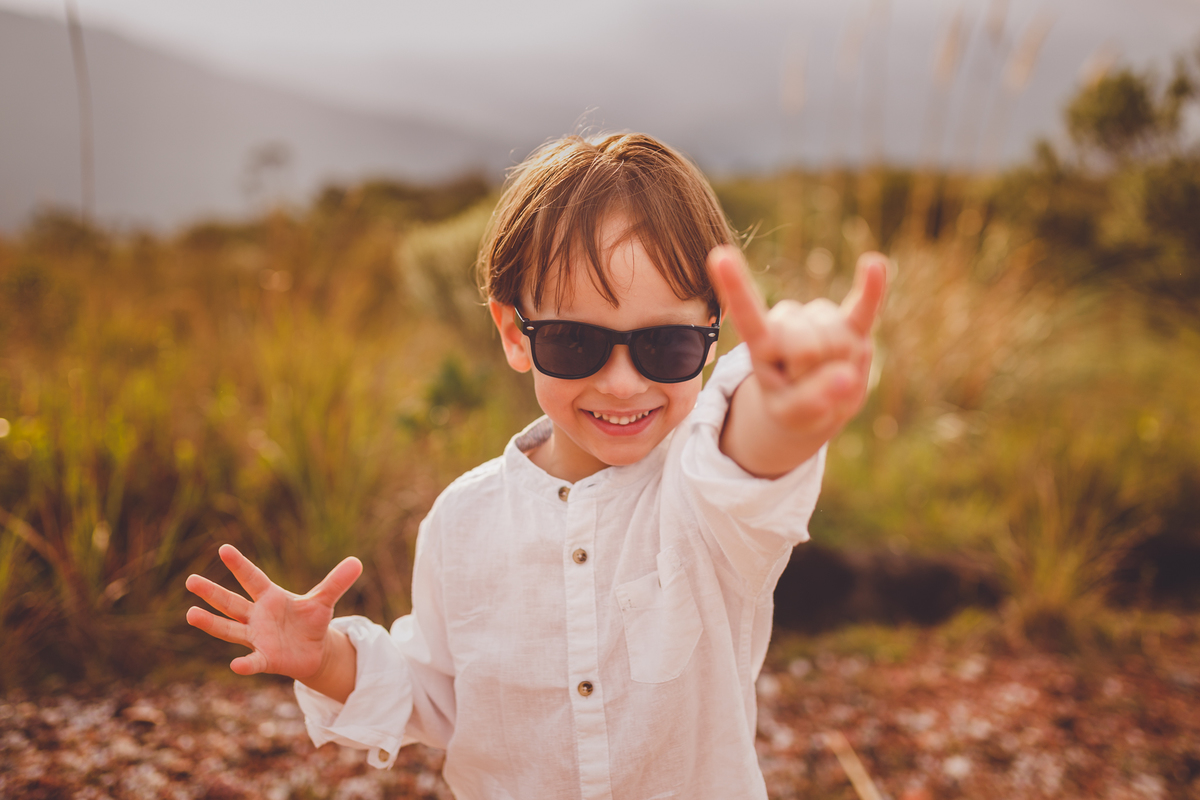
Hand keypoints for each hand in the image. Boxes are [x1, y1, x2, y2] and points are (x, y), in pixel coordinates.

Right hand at [185, 544, 361, 680]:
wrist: (313, 651)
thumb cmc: (311, 621)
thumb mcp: (325, 600)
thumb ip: (337, 582)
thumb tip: (358, 561)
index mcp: (271, 597)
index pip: (253, 578)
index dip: (240, 565)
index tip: (223, 548)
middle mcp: (258, 616)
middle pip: (231, 602)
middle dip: (212, 593)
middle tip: (190, 580)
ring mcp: (257, 637)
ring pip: (230, 629)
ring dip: (211, 624)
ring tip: (190, 614)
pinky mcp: (266, 658)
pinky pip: (253, 660)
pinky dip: (245, 663)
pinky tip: (235, 665)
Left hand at [707, 246, 885, 474]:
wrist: (817, 401)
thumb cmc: (795, 405)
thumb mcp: (791, 415)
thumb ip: (810, 402)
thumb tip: (845, 378)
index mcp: (762, 340)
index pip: (747, 312)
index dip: (736, 286)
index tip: (721, 255)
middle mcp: (789, 319)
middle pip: (807, 349)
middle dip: (813, 378)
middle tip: (808, 386)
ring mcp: (821, 317)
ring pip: (839, 344)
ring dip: (839, 371)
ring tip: (827, 377)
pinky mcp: (854, 322)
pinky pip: (866, 306)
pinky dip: (873, 288)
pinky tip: (876, 263)